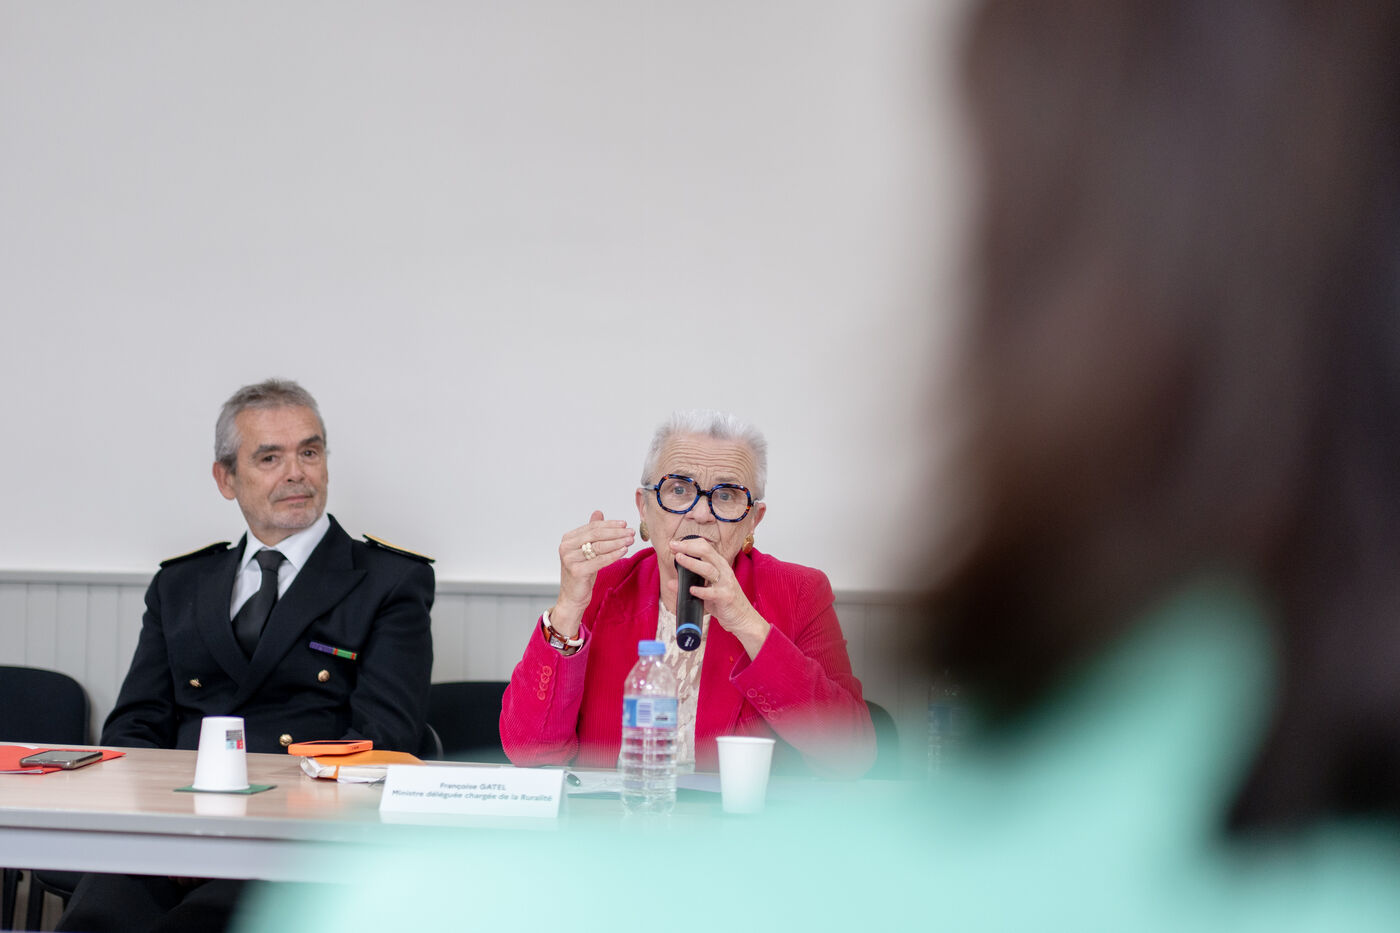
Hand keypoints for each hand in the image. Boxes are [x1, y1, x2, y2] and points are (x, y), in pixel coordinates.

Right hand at [552, 511, 633, 636]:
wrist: (573, 596)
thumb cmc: (582, 572)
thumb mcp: (586, 550)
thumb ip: (591, 532)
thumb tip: (598, 512)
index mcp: (568, 538)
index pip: (593, 527)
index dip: (610, 524)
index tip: (625, 524)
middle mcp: (566, 547)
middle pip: (596, 535)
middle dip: (616, 532)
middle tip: (631, 532)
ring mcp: (570, 559)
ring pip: (599, 547)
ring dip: (617, 542)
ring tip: (630, 540)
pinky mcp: (577, 571)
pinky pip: (600, 560)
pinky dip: (613, 555)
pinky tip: (624, 551)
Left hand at [668, 536, 770, 658]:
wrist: (743, 618)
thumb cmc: (725, 602)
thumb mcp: (706, 591)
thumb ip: (690, 584)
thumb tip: (670, 582)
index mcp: (719, 565)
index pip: (705, 547)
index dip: (689, 543)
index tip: (674, 544)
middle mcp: (724, 571)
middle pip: (706, 552)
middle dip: (688, 548)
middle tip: (673, 546)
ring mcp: (726, 583)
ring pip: (708, 569)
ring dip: (692, 563)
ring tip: (679, 559)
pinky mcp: (726, 597)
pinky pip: (712, 592)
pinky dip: (701, 591)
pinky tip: (691, 589)